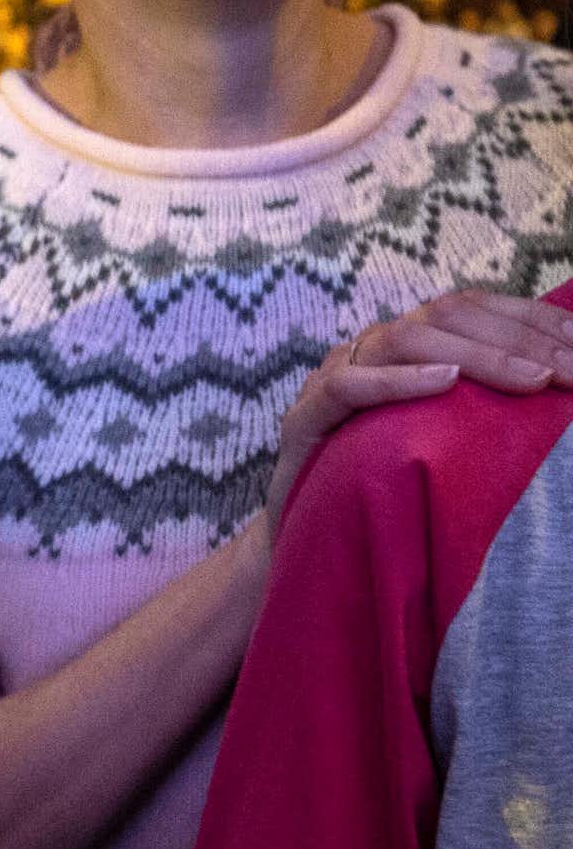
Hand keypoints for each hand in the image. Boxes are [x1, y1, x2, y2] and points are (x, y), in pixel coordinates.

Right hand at [264, 290, 572, 534]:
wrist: (312, 541)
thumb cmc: (387, 488)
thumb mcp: (448, 436)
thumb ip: (485, 404)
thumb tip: (555, 384)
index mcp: (408, 346)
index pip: (473, 307)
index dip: (531, 318)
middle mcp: (371, 350)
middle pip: (448, 314)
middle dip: (520, 339)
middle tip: (572, 370)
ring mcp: (334, 378)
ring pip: (404, 338)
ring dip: (477, 355)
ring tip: (531, 379)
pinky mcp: (304, 418)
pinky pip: (348, 386)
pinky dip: (397, 381)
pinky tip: (444, 381)